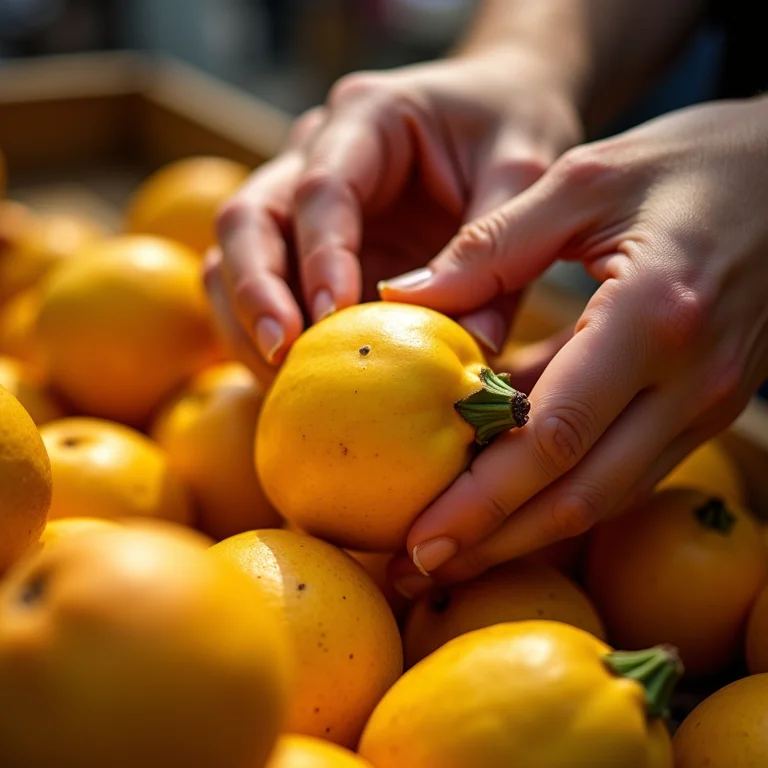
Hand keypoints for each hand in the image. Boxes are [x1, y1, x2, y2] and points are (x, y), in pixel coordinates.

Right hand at [204, 49, 581, 381]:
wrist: (498, 108)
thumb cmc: (512, 127)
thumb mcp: (523, 170)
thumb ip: (495, 248)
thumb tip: (464, 342)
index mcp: (369, 116)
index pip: (322, 188)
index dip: (320, 257)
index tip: (332, 316)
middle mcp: (317, 152)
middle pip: (248, 218)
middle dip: (255, 291)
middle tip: (282, 353)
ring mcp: (302, 197)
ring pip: (234, 253)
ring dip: (246, 319)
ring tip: (282, 377)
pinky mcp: (306, 241)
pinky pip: (261, 284)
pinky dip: (264, 328)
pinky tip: (290, 373)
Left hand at [382, 96, 767, 594]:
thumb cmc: (692, 164)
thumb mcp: (586, 180)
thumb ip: (492, 244)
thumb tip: (403, 297)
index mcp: (655, 316)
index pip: (554, 434)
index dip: (481, 498)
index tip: (416, 536)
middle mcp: (689, 380)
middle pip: (577, 493)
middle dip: (492, 543)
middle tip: (414, 571)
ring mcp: (706, 404)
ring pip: (604, 498)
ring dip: (523, 537)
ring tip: (449, 557)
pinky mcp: (703, 409)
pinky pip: (623, 470)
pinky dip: (560, 499)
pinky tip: (506, 505)